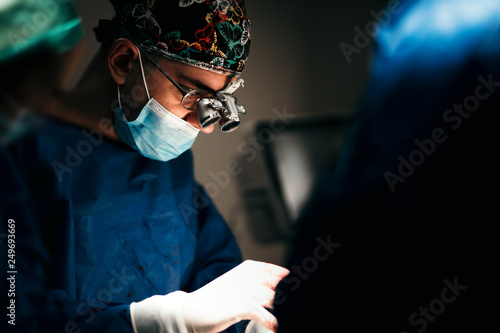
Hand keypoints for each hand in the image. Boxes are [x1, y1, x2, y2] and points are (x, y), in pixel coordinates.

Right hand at [130, 260, 288, 332]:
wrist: (190, 310)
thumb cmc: (214, 300)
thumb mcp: (236, 285)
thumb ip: (255, 285)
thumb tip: (277, 292)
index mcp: (248, 268)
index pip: (277, 271)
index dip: (291, 280)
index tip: (300, 287)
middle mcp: (248, 276)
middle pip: (279, 285)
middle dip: (291, 296)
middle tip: (299, 304)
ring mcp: (245, 290)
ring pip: (275, 298)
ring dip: (285, 310)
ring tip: (291, 317)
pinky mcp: (240, 306)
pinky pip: (265, 316)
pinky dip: (273, 324)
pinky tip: (276, 328)